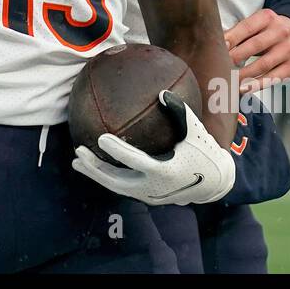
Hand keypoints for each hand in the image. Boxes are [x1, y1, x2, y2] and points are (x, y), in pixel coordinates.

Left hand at [72, 91, 235, 205]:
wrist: (213, 183)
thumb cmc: (204, 152)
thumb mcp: (197, 133)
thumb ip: (181, 112)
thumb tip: (162, 91)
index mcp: (165, 171)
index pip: (135, 161)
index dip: (117, 150)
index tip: (101, 138)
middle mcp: (154, 188)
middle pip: (117, 181)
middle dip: (95, 168)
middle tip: (79, 152)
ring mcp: (149, 195)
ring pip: (115, 186)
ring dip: (95, 174)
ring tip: (76, 162)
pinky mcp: (147, 197)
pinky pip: (121, 186)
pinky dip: (106, 177)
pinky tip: (93, 164)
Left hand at [226, 8, 289, 93]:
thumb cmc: (268, 31)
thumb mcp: (255, 24)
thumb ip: (237, 33)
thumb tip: (215, 44)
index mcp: (267, 18)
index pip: (246, 28)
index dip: (231, 38)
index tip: (218, 48)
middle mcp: (281, 32)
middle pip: (255, 46)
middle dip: (235, 57)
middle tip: (219, 66)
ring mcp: (289, 50)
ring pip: (264, 64)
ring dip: (243, 74)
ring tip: (228, 80)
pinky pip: (273, 78)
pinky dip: (256, 85)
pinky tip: (243, 88)